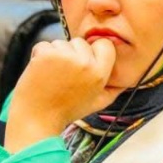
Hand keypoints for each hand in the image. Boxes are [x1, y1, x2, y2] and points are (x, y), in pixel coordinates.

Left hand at [5, 38, 118, 152]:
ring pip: (61, 43)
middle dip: (72, 54)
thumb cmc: (66, 111)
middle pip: (81, 42)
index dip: (93, 52)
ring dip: (55, 55)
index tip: (83, 64)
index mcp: (100, 74)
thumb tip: (124, 79)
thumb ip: (113, 89)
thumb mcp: (97, 102)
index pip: (104, 44)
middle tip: (65, 76)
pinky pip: (44, 45)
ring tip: (52, 76)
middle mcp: (85, 63)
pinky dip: (40, 56)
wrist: (37, 119)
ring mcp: (64, 57)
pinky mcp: (45, 55)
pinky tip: (41, 72)